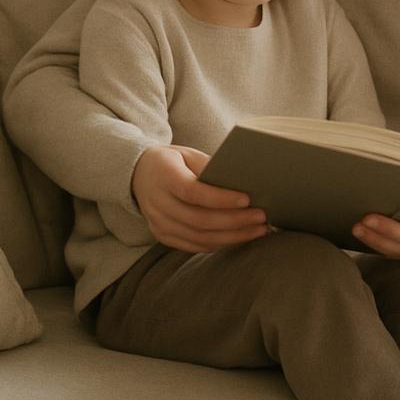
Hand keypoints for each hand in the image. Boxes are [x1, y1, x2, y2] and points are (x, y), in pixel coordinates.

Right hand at [132, 145, 268, 252]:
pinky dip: (219, 243)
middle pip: (199, 219)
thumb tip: (244, 180)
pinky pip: (194, 245)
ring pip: (199, 237)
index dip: (221, 198)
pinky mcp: (162, 236)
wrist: (138, 174)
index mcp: (164, 176)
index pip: (193, 192)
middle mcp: (158, 203)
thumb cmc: (172, 161)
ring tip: (258, 230)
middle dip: (235, 221)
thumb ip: (211, 166)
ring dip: (232, 237)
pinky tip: (240, 237)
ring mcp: (158, 223)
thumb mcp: (188, 154)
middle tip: (261, 217)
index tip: (247, 199)